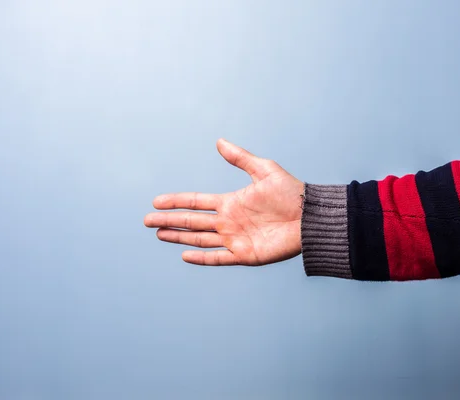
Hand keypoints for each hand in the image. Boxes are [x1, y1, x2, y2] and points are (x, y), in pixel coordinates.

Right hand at [144, 139, 304, 265]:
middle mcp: (229, 221)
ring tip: (159, 234)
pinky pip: (218, 258)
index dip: (176, 202)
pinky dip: (201, 258)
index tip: (156, 202)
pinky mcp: (245, 255)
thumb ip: (241, 158)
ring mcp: (235, 239)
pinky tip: (184, 255)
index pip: (196, 202)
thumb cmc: (292, 193)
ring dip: (178, 237)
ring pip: (199, 239)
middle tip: (147, 221)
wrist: (312, 217)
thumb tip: (219, 141)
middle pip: (192, 222)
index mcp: (231, 202)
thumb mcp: (264, 170)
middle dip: (169, 221)